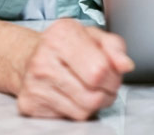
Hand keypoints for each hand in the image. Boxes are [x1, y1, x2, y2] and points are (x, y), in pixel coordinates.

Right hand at [16, 18, 132, 119]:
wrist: (27, 56)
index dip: (114, 77)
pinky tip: (74, 95)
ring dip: (95, 104)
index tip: (113, 74)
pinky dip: (78, 110)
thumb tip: (125, 65)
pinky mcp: (30, 104)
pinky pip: (69, 118)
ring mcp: (34, 84)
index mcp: (61, 35)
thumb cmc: (65, 45)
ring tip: (91, 90)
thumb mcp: (92, 35)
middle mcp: (43, 59)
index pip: (99, 71)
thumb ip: (114, 46)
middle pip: (92, 95)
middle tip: (105, 85)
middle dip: (108, 93)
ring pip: (83, 111)